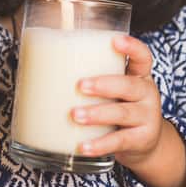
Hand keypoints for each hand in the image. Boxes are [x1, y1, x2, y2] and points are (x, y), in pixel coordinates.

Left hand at [71, 35, 162, 166]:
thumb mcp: (114, 89)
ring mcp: (147, 118)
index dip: (131, 47)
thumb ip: (92, 76)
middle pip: (129, 85)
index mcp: (139, 75)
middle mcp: (146, 94)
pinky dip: (100, 144)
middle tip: (80, 85)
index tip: (114, 40)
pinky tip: (83, 146)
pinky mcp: (141, 140)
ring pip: (122, 113)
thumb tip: (38, 65)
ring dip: (97, 114)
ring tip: (75, 115)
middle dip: (104, 84)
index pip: (142, 56)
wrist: (144, 143)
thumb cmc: (119, 105)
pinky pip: (119, 142)